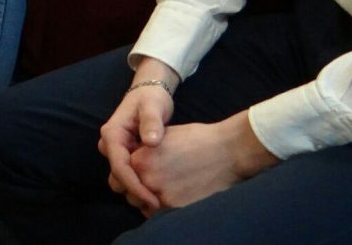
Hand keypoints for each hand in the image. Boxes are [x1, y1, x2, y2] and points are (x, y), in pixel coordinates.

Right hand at [99, 58, 178, 212]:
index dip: (135, 185)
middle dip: (134, 191)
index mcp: (112, 134)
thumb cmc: (151, 97)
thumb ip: (152, 123)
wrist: (149, 91)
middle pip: (117, 176)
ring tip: (158, 198)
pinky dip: (141, 181)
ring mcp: (116, 149)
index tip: (152, 199)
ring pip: (121, 177)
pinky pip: (129, 173)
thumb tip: (151, 142)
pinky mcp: (125, 153)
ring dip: (137, 188)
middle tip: (157, 203)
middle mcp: (109, 144)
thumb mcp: (153, 106)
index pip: (119, 166)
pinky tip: (157, 188)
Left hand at [128, 113, 277, 213]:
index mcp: (140, 160)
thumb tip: (133, 161)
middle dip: (138, 188)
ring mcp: (162, 196)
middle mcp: (147, 179)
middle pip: (130, 193)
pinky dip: (163, 209)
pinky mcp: (177, 208)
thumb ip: (144, 151)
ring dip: (149, 200)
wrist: (228, 151)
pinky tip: (175, 196)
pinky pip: (159, 215)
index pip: (123, 174)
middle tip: (155, 181)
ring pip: (143, 206)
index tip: (142, 172)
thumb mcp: (163, 138)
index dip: (132, 173)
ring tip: (166, 188)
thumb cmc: (198, 140)